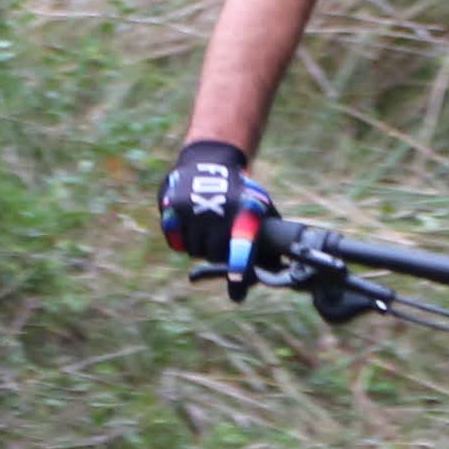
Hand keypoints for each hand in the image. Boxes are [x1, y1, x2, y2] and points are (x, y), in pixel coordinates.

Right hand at [157, 139, 273, 266]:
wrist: (208, 160)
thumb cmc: (239, 192)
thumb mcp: (259, 204)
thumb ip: (267, 234)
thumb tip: (278, 267)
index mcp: (243, 211)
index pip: (241, 245)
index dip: (238, 267)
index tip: (237, 287)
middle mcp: (217, 210)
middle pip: (214, 255)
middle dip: (218, 253)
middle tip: (220, 240)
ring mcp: (191, 209)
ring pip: (193, 251)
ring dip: (200, 246)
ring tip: (206, 227)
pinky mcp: (171, 208)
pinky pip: (176, 243)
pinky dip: (183, 240)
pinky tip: (191, 224)